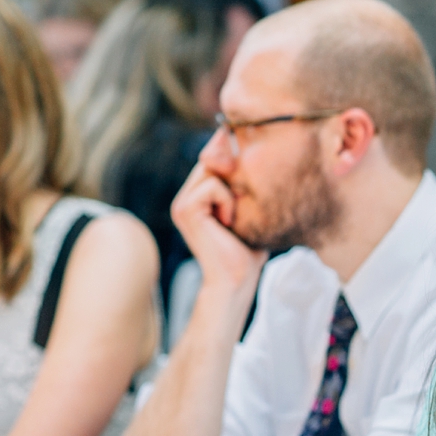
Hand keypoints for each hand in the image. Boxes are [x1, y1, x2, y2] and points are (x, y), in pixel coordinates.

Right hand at [169, 163, 266, 293]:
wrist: (237, 279)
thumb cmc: (249, 250)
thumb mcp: (250, 210)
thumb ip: (245, 185)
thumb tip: (253, 156)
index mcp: (197, 196)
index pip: (216, 159)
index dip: (234, 162)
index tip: (247, 182)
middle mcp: (186, 196)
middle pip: (214, 159)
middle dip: (235, 175)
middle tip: (240, 208)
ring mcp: (182, 202)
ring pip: (214, 169)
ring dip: (233, 192)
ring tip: (233, 218)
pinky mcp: (185, 209)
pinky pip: (213, 186)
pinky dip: (228, 202)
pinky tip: (228, 223)